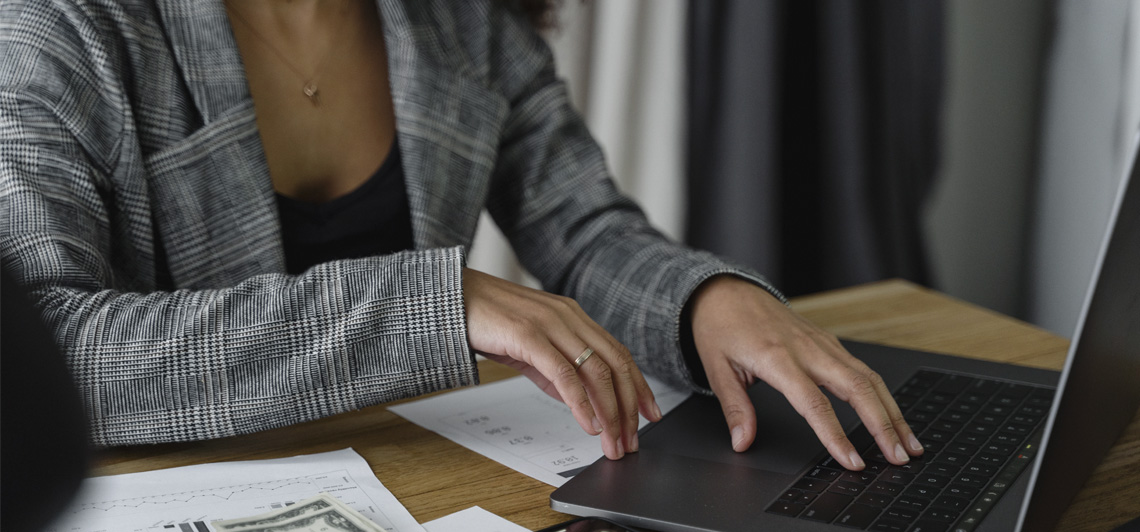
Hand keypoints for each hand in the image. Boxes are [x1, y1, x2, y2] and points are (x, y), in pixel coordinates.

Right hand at [462, 268, 661, 459]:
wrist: (450, 298)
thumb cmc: (488, 319)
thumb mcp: (531, 346)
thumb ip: (556, 369)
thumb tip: (579, 400)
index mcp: (573, 317)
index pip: (618, 353)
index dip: (639, 386)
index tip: (650, 413)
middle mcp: (568, 317)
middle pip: (615, 364)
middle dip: (630, 406)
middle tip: (633, 439)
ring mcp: (550, 324)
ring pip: (595, 371)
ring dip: (610, 412)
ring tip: (613, 441)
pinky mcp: (529, 336)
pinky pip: (564, 374)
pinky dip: (581, 403)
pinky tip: (588, 424)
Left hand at [689, 275, 922, 469]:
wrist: (727, 290)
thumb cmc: (721, 326)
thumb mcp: (716, 368)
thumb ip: (734, 408)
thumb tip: (742, 442)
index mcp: (777, 358)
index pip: (814, 404)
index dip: (835, 436)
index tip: (852, 462)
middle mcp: (807, 349)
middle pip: (858, 388)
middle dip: (883, 426)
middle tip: (899, 458)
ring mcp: (822, 343)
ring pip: (869, 378)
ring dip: (893, 412)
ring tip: (909, 444)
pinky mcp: (829, 342)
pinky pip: (863, 369)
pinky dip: (883, 395)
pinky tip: (892, 415)